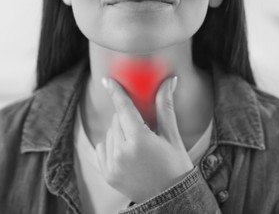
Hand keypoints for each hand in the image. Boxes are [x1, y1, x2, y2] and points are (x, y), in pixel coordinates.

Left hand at [95, 76, 193, 203]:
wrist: (170, 198)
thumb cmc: (175, 166)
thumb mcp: (172, 136)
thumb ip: (165, 107)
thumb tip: (170, 81)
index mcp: (140, 140)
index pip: (124, 108)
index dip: (116, 92)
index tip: (107, 80)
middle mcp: (122, 153)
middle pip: (117, 120)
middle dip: (128, 118)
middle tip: (143, 128)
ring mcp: (113, 165)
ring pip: (110, 133)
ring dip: (120, 132)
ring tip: (138, 145)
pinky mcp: (108, 174)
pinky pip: (103, 148)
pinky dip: (111, 145)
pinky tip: (126, 152)